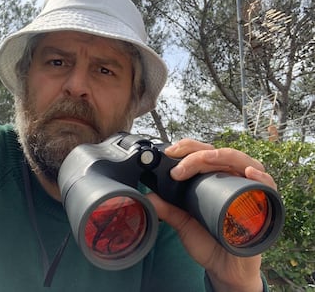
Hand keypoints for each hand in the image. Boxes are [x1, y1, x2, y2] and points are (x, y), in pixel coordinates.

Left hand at [145, 138, 275, 291]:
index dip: (188, 148)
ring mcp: (248, 189)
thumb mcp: (183, 223)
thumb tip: (148, 196)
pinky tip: (249, 172)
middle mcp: (231, 178)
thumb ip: (167, 209)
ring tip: (207, 160)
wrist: (224, 267)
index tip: (170, 153)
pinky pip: (268, 185)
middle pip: (219, 154)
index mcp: (213, 178)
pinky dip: (261, 177)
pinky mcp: (264, 204)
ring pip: (242, 161)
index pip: (203, 153)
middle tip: (179, 167)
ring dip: (223, 157)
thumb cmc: (207, 241)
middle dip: (197, 154)